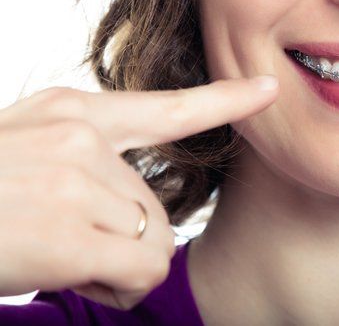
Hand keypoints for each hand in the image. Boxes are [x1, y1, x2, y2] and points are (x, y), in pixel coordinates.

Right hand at [0, 75, 277, 308]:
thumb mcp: (23, 150)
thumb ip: (84, 162)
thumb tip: (138, 216)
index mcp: (73, 114)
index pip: (167, 107)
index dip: (225, 99)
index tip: (269, 90)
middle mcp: (80, 139)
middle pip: (159, 208)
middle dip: (125, 245)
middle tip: (64, 248)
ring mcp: (73, 182)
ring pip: (154, 245)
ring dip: (113, 270)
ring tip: (52, 258)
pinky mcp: (66, 232)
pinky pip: (140, 273)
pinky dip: (114, 291)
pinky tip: (66, 278)